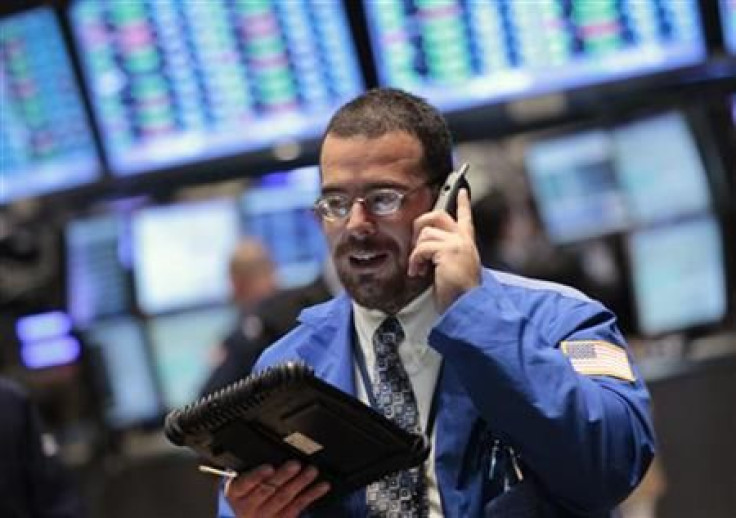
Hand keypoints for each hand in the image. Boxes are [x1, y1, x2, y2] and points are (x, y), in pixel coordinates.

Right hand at [225, 461, 329, 517]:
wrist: (243, 517)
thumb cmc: (243, 493)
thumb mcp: (239, 481)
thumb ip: (250, 470)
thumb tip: (269, 451)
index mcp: (236, 492)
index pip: (245, 484)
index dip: (257, 476)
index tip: (269, 467)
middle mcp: (249, 506)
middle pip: (267, 490)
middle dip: (283, 477)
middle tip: (295, 464)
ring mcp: (265, 516)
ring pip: (284, 498)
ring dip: (300, 483)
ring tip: (311, 471)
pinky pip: (297, 508)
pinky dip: (310, 496)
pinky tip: (321, 487)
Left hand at [408, 189, 480, 312]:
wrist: (468, 307)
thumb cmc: (459, 295)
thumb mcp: (454, 269)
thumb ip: (444, 254)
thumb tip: (424, 248)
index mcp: (467, 245)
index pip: (465, 218)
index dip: (463, 203)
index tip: (460, 190)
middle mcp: (464, 240)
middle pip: (438, 215)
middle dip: (420, 224)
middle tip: (415, 243)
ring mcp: (457, 243)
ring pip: (425, 233)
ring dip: (415, 252)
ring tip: (418, 269)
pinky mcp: (448, 250)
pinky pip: (421, 247)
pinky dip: (415, 260)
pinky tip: (417, 272)